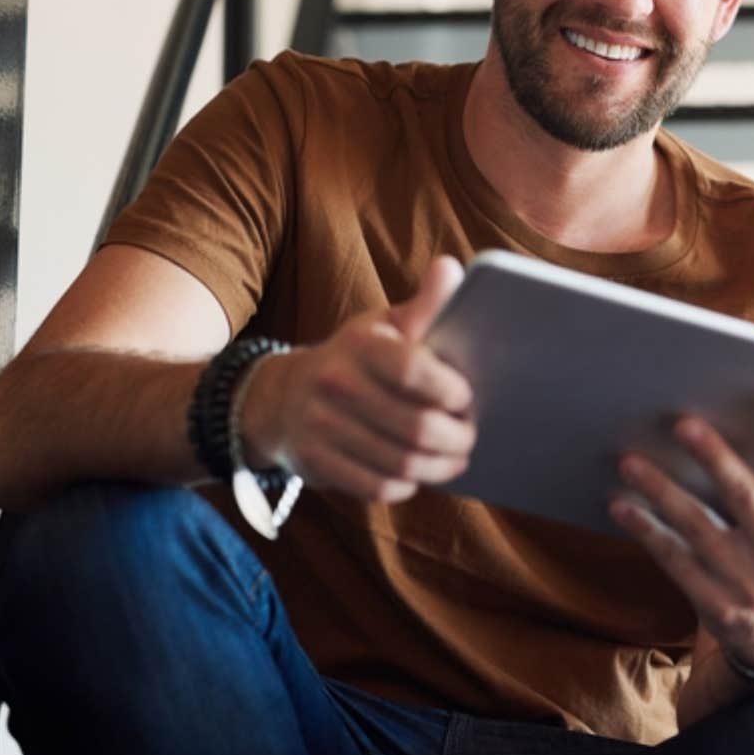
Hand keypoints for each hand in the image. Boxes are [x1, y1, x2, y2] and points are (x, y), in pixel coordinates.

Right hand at [240, 256, 473, 502]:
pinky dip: (405, 485)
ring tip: (455, 459)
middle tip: (471, 438)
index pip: (414, 370)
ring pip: (400, 463)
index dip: (450, 391)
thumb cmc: (354, 358)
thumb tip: (452, 268)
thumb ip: (425, 304)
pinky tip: (417, 474)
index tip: (468, 399)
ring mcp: (321, 426)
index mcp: (360, 344)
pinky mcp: (315, 462)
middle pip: (415, 427)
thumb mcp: (384, 325)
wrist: (282, 397)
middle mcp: (335, 383)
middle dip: (455, 439)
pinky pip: (375, 486)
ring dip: (438, 467)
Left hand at [610, 394, 753, 667]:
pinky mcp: (714, 605)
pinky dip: (645, 530)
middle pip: (745, 498)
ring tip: (632, 461)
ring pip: (697, 527)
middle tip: (683, 423)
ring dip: (662, 490)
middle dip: (714, 456)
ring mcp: (747, 587)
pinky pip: (673, 560)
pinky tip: (622, 505)